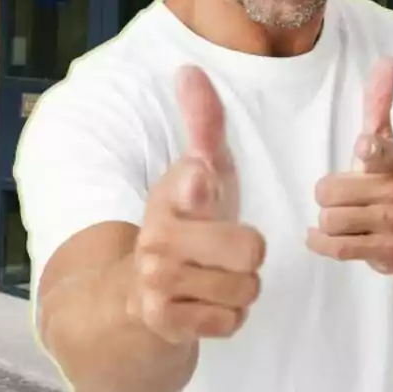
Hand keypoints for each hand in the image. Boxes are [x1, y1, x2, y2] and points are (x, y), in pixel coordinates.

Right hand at [128, 65, 265, 343]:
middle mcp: (159, 236)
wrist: (140, 290)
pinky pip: (231, 322)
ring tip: (213, 276)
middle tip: (225, 251)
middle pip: (252, 251)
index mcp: (172, 193)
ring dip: (240, 288)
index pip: (192, 185)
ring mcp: (158, 281)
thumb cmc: (188, 221)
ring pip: (246, 290)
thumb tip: (189, 69)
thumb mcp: (201, 171)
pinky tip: (204, 302)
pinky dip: (227, 317)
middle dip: (250, 256)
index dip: (200, 185)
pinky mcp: (165, 320)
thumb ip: (204, 123)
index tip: (201, 180)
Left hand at [306, 57, 392, 274]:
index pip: (382, 151)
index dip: (372, 149)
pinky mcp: (388, 252)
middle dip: (328, 197)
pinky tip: (321, 237)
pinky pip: (337, 247)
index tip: (364, 146)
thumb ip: (379, 103)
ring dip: (329, 222)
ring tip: (348, 219)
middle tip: (346, 199)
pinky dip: (321, 243)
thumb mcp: (387, 141)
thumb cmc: (390, 182)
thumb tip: (387, 60)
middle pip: (328, 192)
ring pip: (330, 220)